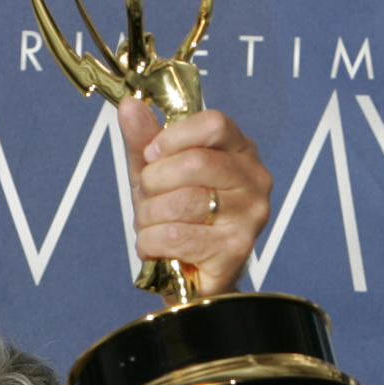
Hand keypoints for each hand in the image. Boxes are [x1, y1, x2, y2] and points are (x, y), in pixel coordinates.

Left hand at [118, 96, 271, 298]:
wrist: (188, 279)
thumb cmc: (177, 222)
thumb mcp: (156, 175)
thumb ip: (144, 141)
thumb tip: (129, 105)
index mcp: (240, 151)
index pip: (214, 123)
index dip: (173, 137)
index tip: (152, 155)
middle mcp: (254, 180)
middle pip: (195, 162)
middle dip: (154, 182)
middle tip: (148, 198)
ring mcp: (250, 216)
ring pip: (182, 202)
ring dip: (149, 216)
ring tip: (151, 226)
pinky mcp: (235, 249)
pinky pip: (176, 236)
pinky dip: (151, 243)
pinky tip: (155, 248)